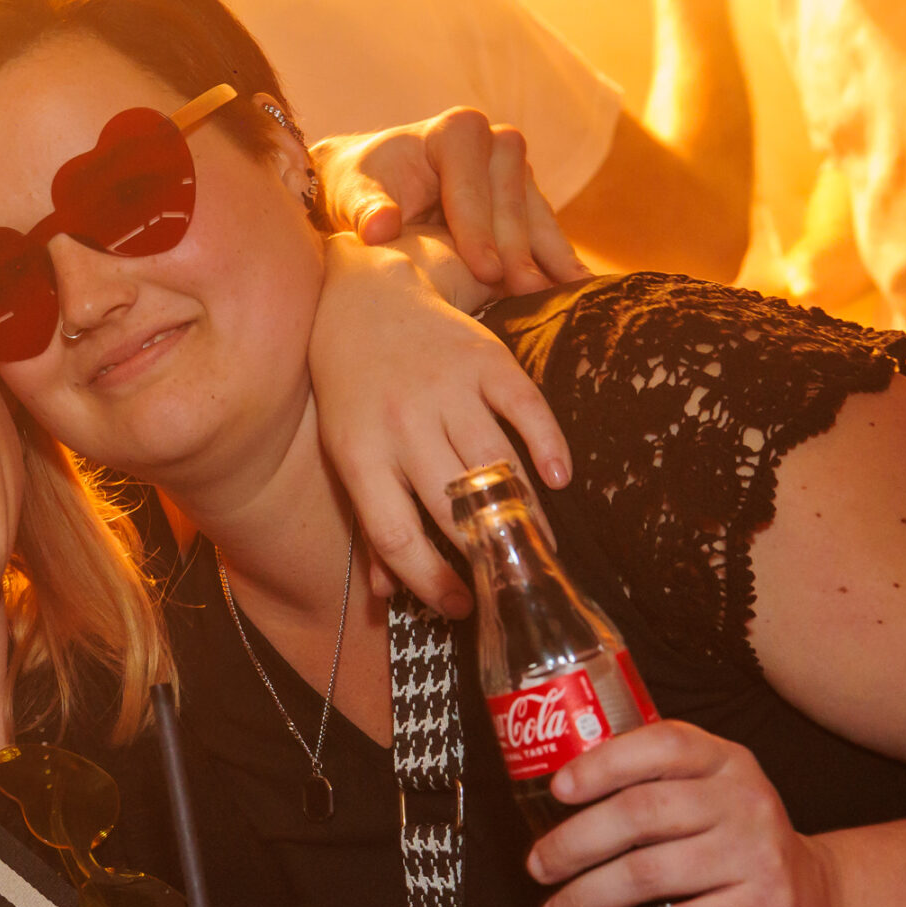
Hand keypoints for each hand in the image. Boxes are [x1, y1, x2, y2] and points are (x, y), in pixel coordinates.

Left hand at [310, 235, 571, 616]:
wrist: (365, 299)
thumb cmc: (354, 392)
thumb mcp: (346, 455)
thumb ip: (369, 522)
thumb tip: (387, 595)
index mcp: (359, 456)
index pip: (397, 537)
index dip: (431, 582)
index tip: (463, 606)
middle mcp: (402, 424)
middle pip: (454, 509)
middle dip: (488, 556)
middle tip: (514, 580)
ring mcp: (445, 389)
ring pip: (497, 466)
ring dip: (526, 513)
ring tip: (542, 544)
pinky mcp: (485, 359)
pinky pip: (528, 411)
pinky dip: (549, 448)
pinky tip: (559, 480)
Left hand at [313, 110, 591, 293]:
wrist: (366, 185)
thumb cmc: (356, 188)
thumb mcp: (350, 195)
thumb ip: (365, 210)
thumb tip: (380, 229)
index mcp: (455, 132)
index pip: (472, 185)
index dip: (478, 230)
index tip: (484, 272)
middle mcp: (493, 142)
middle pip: (512, 200)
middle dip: (518, 248)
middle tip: (526, 291)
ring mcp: (513, 169)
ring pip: (536, 215)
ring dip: (548, 256)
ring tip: (566, 296)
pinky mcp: (524, 196)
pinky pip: (543, 228)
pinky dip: (555, 258)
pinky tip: (573, 289)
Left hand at [526, 721, 835, 906]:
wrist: (814, 903)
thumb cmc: (732, 845)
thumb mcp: (707, 796)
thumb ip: (651, 783)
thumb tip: (552, 793)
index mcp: (725, 762)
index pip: (662, 745)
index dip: (602, 764)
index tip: (558, 790)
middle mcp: (745, 802)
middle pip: (640, 813)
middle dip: (573, 844)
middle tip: (538, 868)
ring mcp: (758, 856)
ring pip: (649, 872)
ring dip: (587, 897)